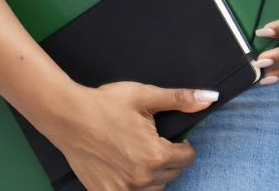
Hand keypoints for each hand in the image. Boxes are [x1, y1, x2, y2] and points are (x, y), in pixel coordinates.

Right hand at [40, 81, 210, 190]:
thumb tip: (210, 98)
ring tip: (138, 154)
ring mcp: (122, 189)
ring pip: (154, 189)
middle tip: (151, 142)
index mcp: (155, 156)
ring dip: (153, 175)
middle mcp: (141, 178)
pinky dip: (133, 185)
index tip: (169, 136)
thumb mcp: (147, 97)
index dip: (182, 144)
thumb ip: (181, 100)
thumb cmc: (106, 104)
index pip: (187, 157)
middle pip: (172, 173)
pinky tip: (124, 168)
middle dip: (168, 158)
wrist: (69, 117)